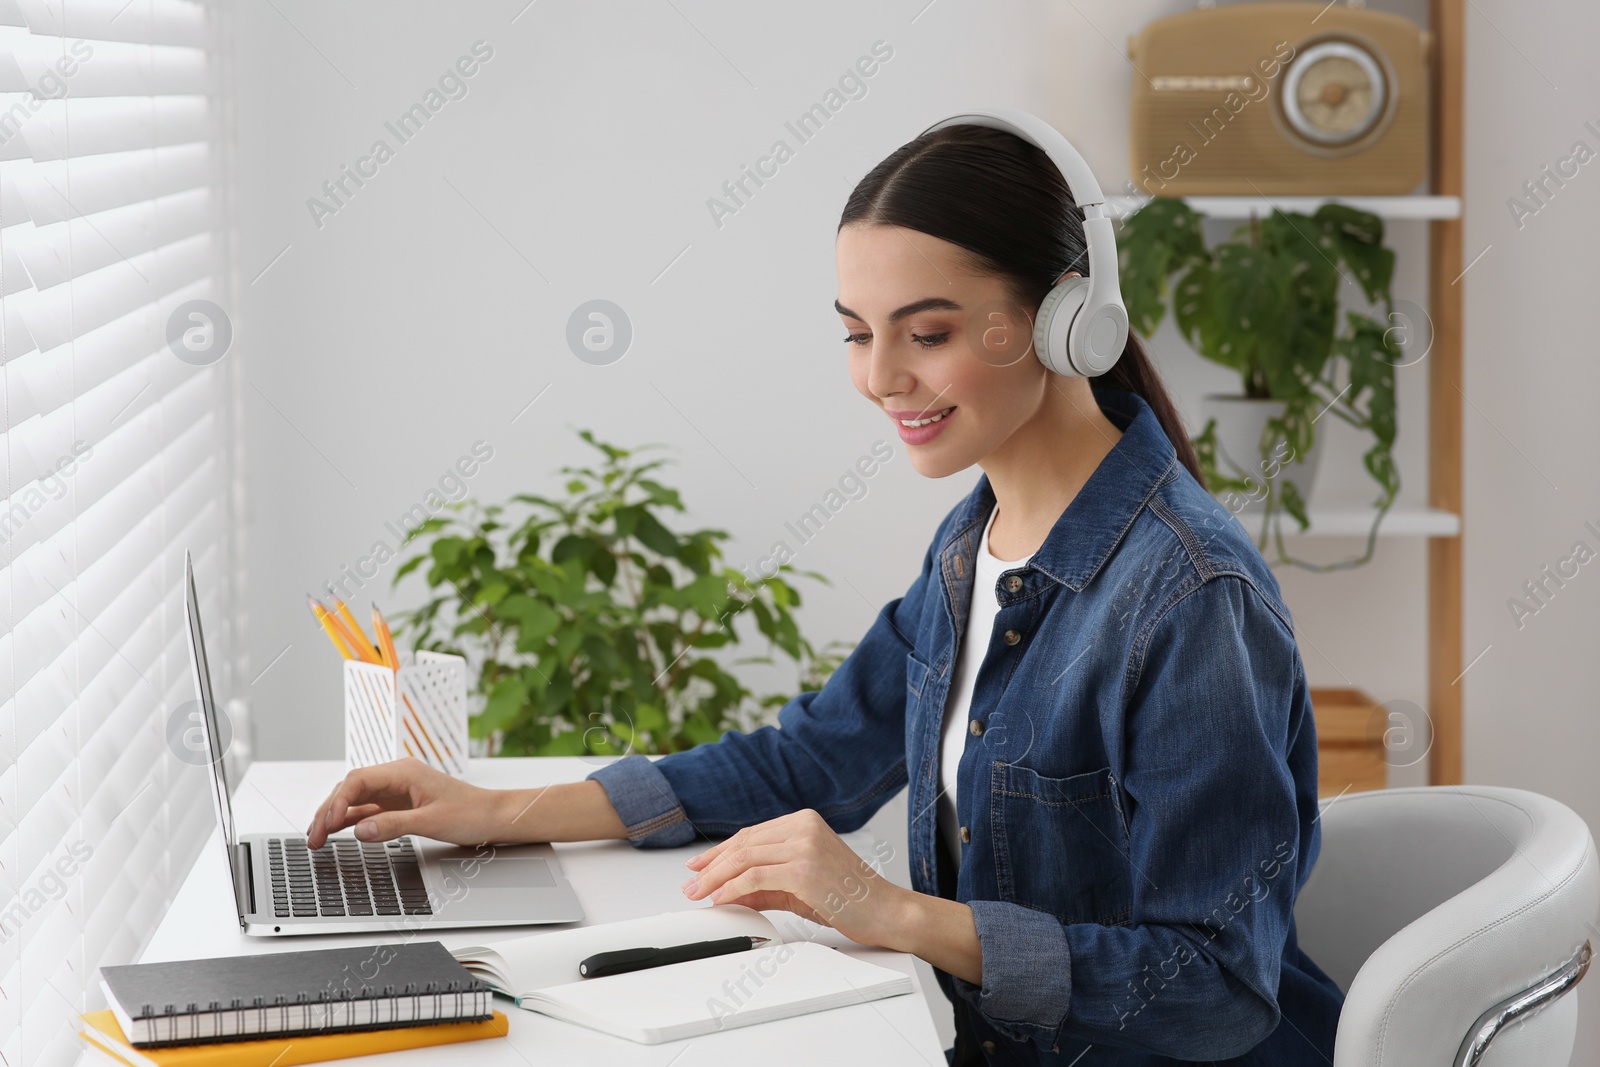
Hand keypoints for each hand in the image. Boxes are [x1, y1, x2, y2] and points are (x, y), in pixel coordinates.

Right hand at [305, 757, 506, 847]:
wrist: (493, 817)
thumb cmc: (470, 813)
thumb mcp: (431, 821)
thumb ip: (394, 825)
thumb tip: (359, 831)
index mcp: (404, 772)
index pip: (357, 781)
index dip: (337, 802)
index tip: (325, 824)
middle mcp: (397, 777)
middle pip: (350, 789)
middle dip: (328, 811)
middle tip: (313, 838)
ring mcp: (397, 791)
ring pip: (355, 800)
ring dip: (335, 817)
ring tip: (316, 838)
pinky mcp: (399, 804)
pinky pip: (367, 810)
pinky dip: (350, 821)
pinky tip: (335, 832)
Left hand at [680, 809, 909, 949]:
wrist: (887, 910)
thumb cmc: (850, 896)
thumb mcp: (800, 885)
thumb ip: (764, 885)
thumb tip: (728, 891)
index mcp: (804, 821)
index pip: (750, 834)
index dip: (719, 851)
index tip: (699, 866)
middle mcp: (803, 826)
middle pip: (743, 843)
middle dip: (711, 866)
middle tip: (690, 884)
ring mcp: (804, 845)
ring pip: (744, 857)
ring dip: (714, 878)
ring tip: (698, 893)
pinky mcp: (804, 868)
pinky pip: (755, 876)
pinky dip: (731, 888)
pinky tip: (720, 899)